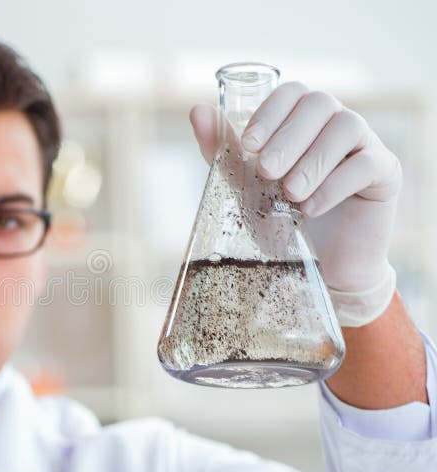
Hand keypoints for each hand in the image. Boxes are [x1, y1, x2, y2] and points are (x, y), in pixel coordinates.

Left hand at [190, 82, 400, 326]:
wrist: (320, 265)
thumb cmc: (280, 219)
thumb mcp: (244, 185)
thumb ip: (223, 150)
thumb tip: (197, 110)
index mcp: (302, 120)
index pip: (292, 92)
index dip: (270, 112)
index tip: (249, 145)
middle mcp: (336, 123)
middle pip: (319, 104)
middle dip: (288, 138)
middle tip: (266, 172)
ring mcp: (365, 144)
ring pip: (347, 126)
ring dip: (312, 161)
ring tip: (289, 195)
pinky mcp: (386, 173)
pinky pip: (367, 163)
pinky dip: (335, 185)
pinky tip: (310, 208)